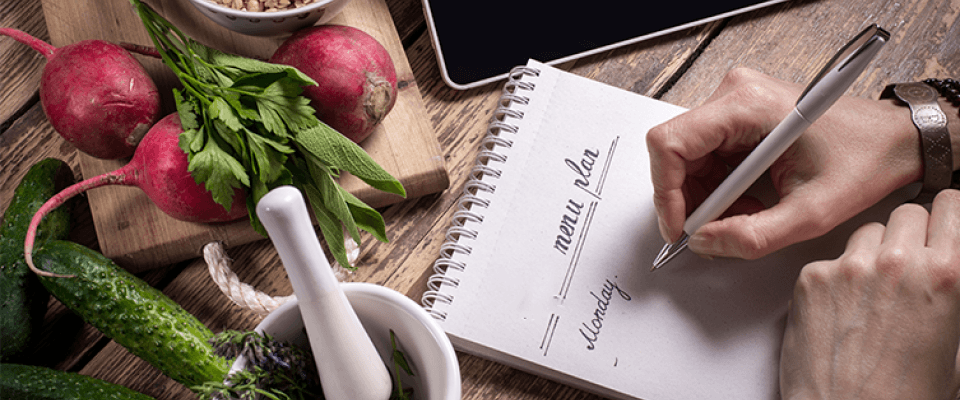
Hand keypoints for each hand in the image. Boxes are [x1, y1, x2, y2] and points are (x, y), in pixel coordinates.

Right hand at [646, 68, 920, 258]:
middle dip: (691, 200)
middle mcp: (734, 94)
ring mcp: (734, 102)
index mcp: (747, 105)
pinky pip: (705, 156)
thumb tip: (704, 243)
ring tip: (746, 214)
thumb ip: (752, 236)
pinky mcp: (738, 115)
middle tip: (719, 228)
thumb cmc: (863, 160)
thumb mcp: (810, 213)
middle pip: (676, 153)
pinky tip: (748, 200)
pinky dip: (719, 188)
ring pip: (687, 158)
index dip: (667, 193)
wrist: (893, 139)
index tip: (680, 228)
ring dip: (707, 197)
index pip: (670, 144)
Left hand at [779, 190, 959, 399]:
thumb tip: (943, 267)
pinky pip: (829, 259)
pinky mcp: (812, 277)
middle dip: (907, 233)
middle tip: (902, 264)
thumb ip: (947, 288)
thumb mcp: (952, 339)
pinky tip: (839, 312)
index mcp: (946, 275)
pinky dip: (834, 277)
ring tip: (869, 294)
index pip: (950, 206)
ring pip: (866, 231)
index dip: (944, 216)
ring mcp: (851, 266)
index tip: (938, 222)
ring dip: (870, 252)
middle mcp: (899, 263)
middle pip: (906, 212)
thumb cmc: (902, 393)